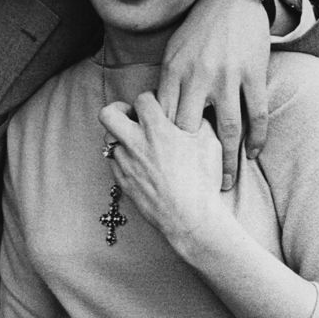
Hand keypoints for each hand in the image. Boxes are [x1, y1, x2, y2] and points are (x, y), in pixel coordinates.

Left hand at [99, 93, 223, 252]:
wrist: (190, 218)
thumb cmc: (202, 181)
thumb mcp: (210, 143)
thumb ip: (198, 120)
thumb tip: (193, 111)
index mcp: (157, 129)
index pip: (141, 99)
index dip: (150, 100)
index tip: (156, 107)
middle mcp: (136, 143)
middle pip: (108, 114)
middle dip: (118, 110)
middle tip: (132, 117)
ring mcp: (126, 163)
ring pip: (108, 139)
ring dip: (121, 136)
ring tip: (138, 142)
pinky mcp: (122, 181)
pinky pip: (114, 161)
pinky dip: (123, 157)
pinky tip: (140, 163)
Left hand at [157, 0, 269, 189]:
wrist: (232, 1)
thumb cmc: (197, 30)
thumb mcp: (173, 54)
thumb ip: (166, 85)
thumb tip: (154, 116)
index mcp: (174, 72)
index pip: (164, 117)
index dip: (162, 147)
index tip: (162, 170)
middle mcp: (198, 77)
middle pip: (191, 129)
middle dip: (190, 162)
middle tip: (191, 186)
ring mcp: (228, 77)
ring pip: (227, 128)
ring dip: (227, 160)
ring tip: (225, 182)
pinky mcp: (253, 75)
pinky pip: (256, 114)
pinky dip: (256, 138)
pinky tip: (252, 155)